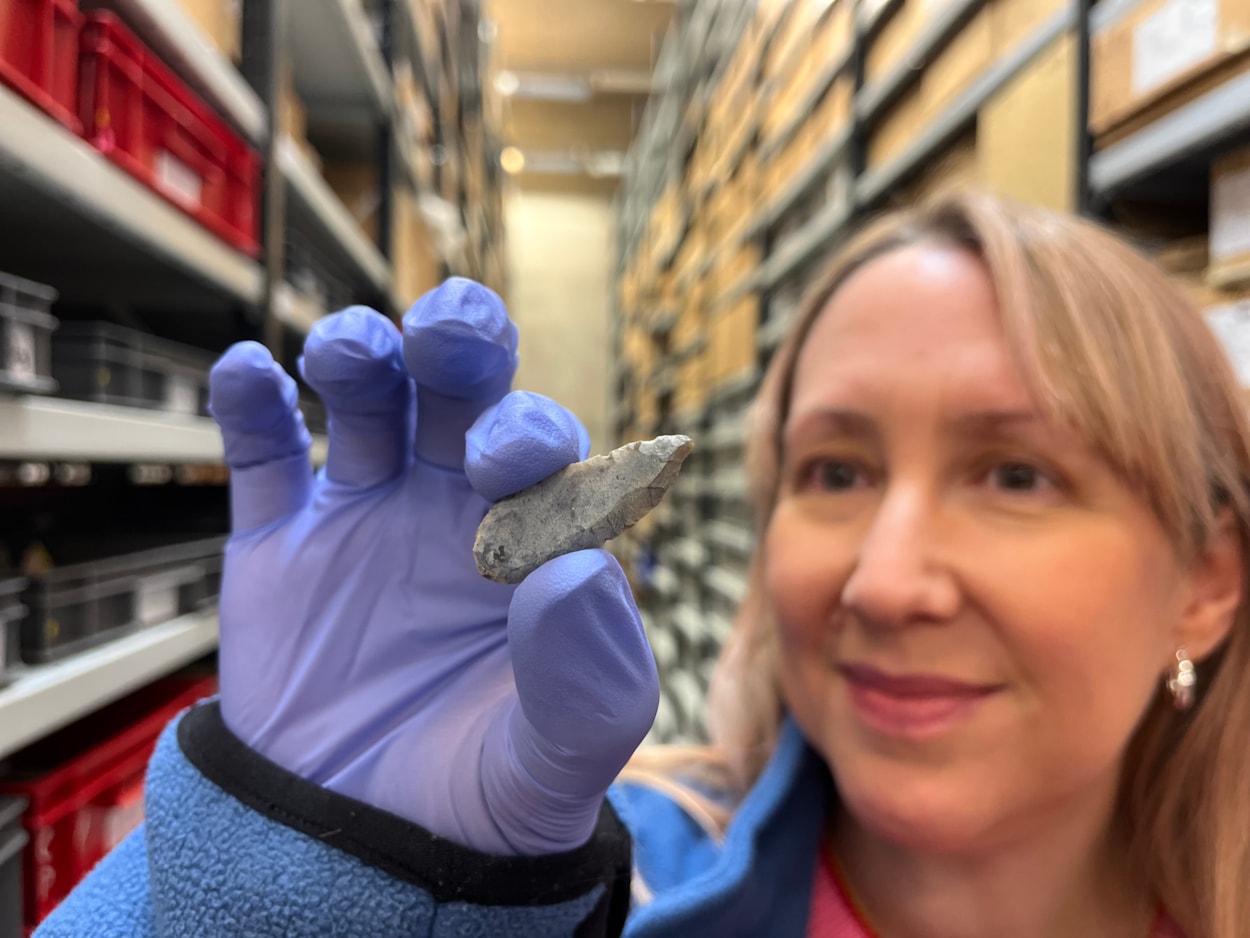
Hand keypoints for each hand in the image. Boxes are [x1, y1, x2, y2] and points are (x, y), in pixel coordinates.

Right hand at [207, 279, 658, 854]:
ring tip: (349, 354)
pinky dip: (252, 410)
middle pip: (465, 396)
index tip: (500, 467)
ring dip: (362, 358)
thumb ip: (587, 677)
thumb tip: (578, 570)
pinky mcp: (282, 546)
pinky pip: (264, 460)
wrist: (360, 854)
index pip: (549, 459)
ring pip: (369, 406)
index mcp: (535, 546)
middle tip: (448, 332)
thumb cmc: (481, 802)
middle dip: (463, 348)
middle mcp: (457, 513)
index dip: (530, 439)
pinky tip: (249, 373)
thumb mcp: (557, 763)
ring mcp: (368, 521)